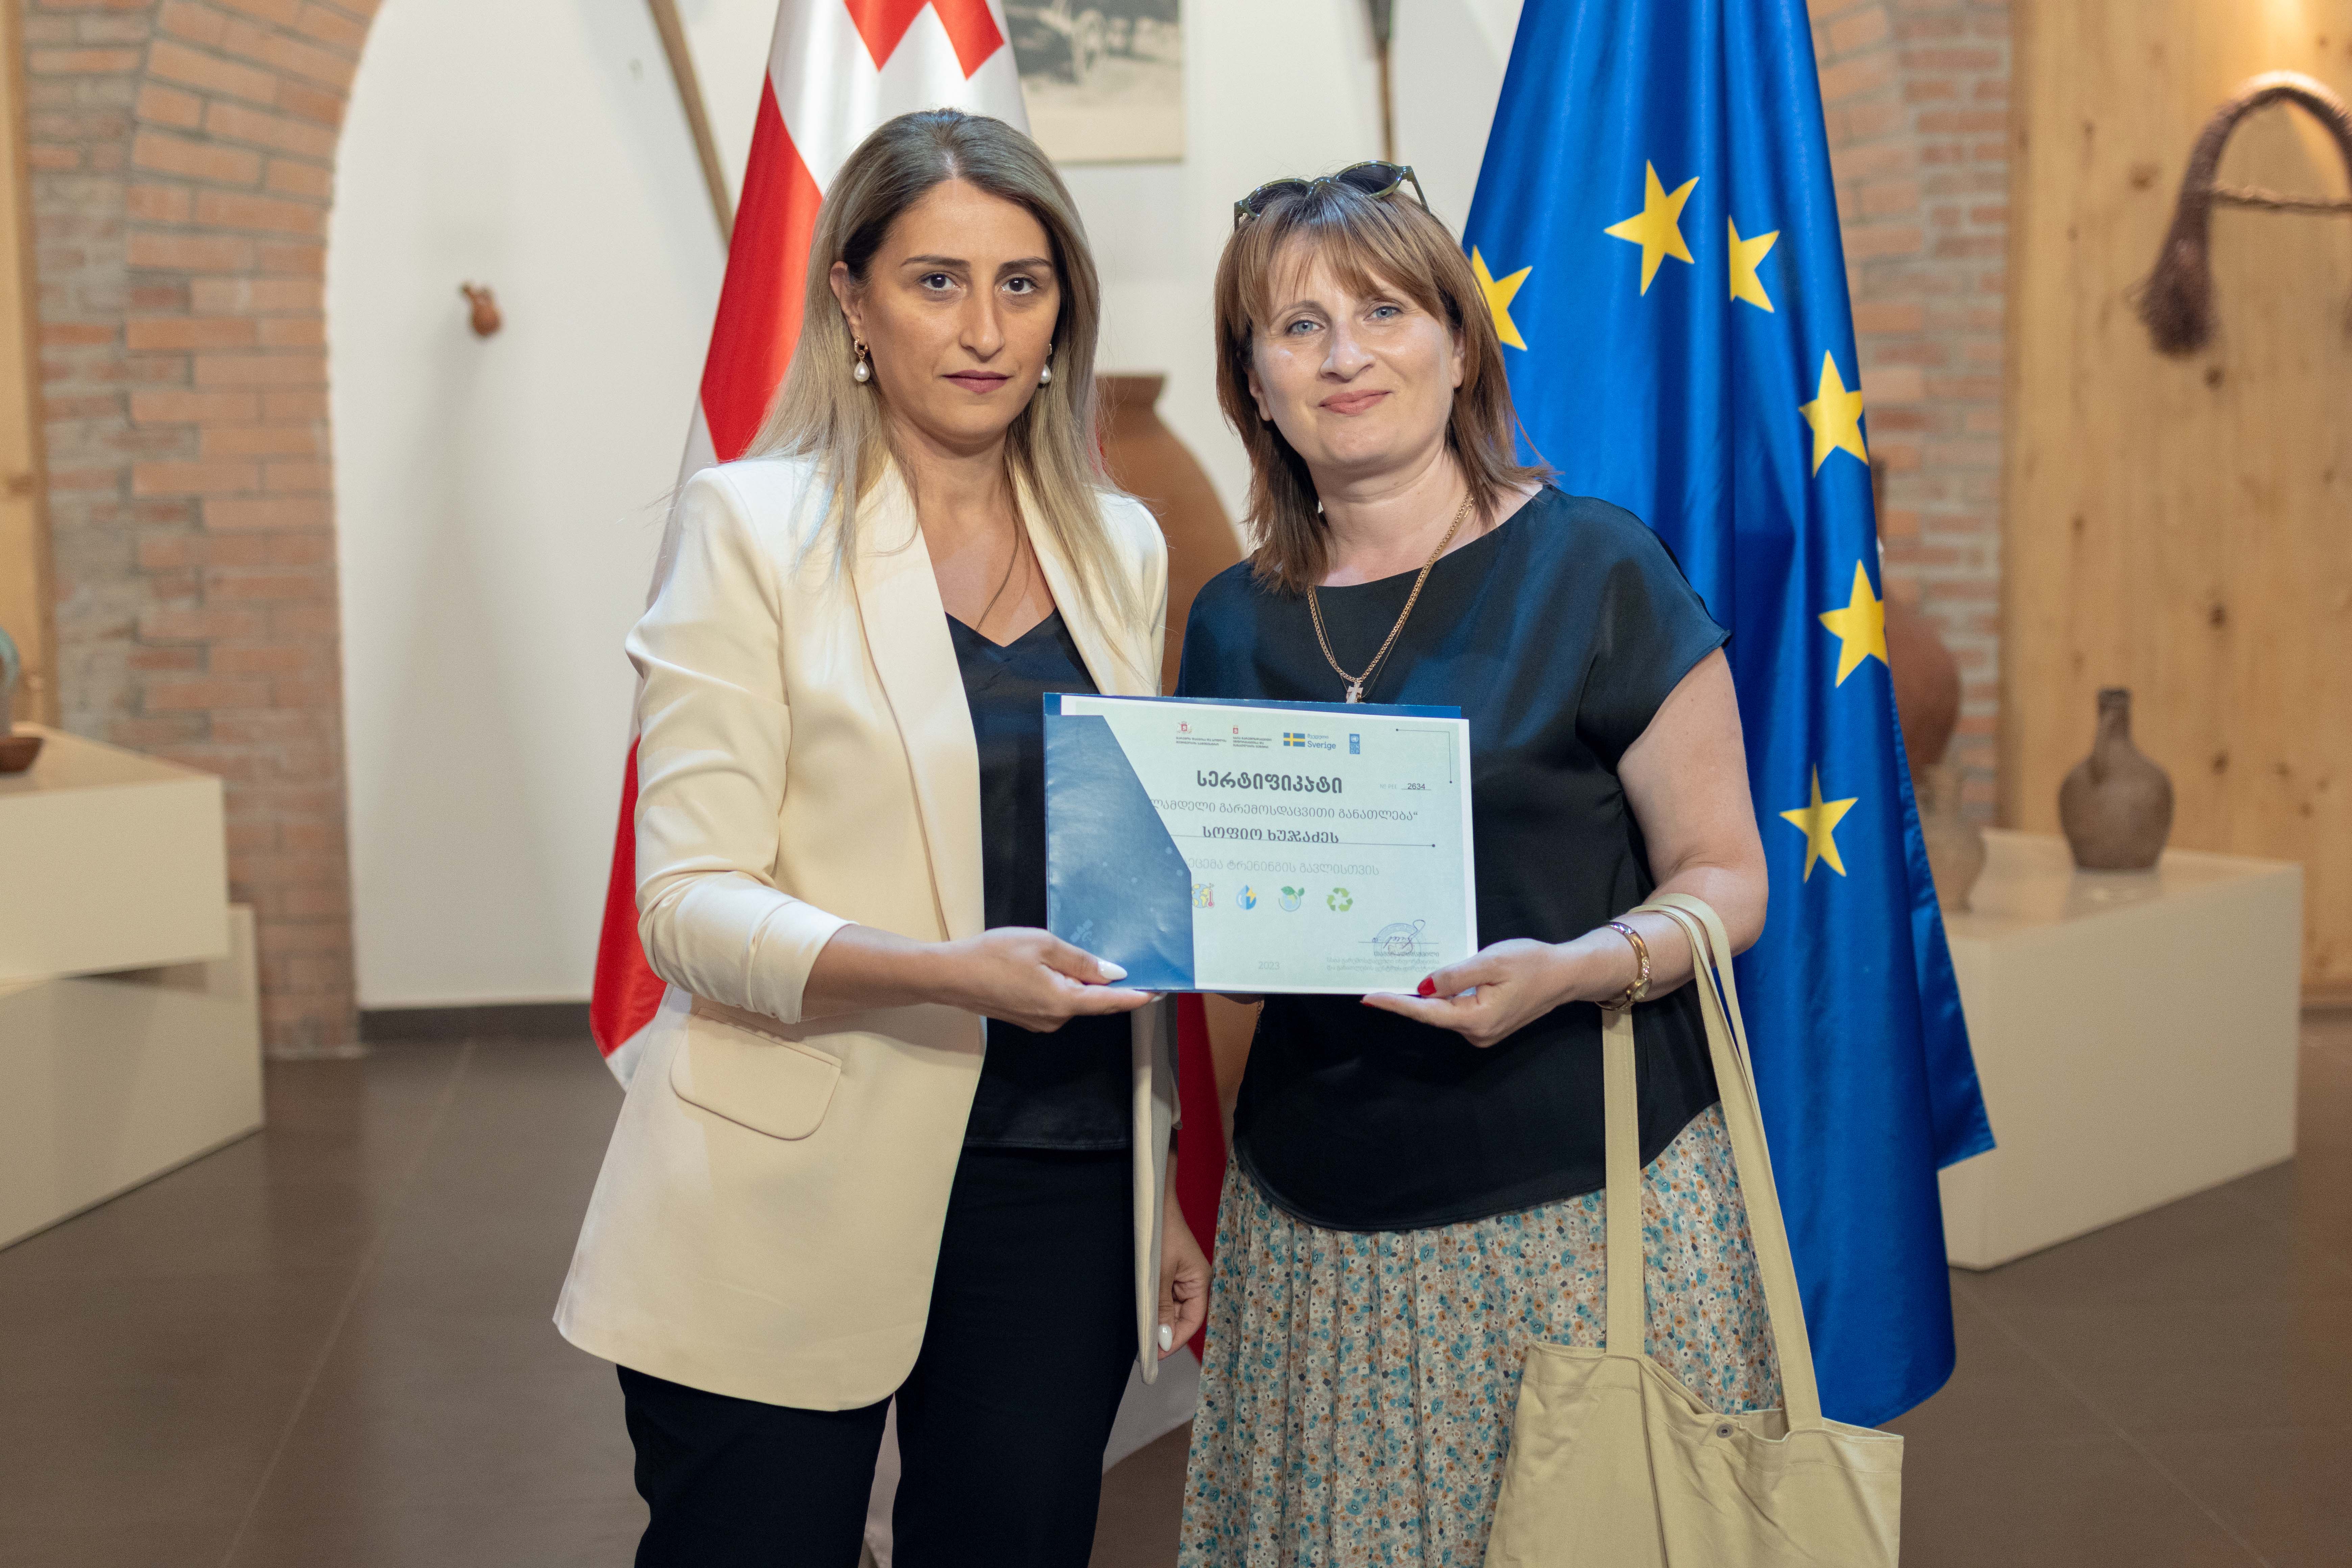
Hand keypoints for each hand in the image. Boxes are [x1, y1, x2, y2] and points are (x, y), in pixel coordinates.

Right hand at [935, 927, 1149, 1031]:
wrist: (949, 975)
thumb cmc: (992, 955)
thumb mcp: (1043, 946)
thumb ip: (1081, 961)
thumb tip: (1114, 973)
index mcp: (1062, 1002)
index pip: (1111, 1002)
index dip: (1139, 996)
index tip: (1162, 990)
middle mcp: (1055, 1019)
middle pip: (1093, 1000)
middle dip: (1107, 982)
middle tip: (1122, 957)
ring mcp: (1040, 1021)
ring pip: (1073, 999)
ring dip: (1078, 980)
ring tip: (1064, 952)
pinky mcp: (1028, 1017)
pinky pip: (1056, 1000)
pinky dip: (1061, 985)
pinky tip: (1047, 965)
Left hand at [1157, 1189, 1209, 1359]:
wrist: (1152, 1203)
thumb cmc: (1160, 1233)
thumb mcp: (1159, 1275)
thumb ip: (1162, 1308)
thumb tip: (1163, 1339)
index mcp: (1200, 1282)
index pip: (1192, 1321)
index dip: (1175, 1340)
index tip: (1155, 1355)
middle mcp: (1194, 1282)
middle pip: (1183, 1318)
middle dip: (1165, 1333)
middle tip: (1144, 1350)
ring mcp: (1182, 1278)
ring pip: (1172, 1310)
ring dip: (1158, 1321)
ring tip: (1141, 1335)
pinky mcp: (1169, 1273)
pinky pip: (1165, 1298)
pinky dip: (1155, 1308)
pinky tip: (1143, 1315)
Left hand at [1361, 937, 1596, 1047]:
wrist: (1566, 975)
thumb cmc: (1532, 964)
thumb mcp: (1491, 962)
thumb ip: (1455, 976)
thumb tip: (1423, 987)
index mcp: (1476, 1019)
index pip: (1426, 1012)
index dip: (1396, 1003)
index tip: (1369, 997)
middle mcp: (1476, 1033)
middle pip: (1433, 1014)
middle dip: (1409, 996)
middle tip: (1380, 978)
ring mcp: (1482, 1033)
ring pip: (1444, 1012)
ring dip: (1428, 996)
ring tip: (1407, 974)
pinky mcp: (1487, 1025)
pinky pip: (1457, 1011)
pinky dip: (1445, 998)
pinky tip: (1437, 982)